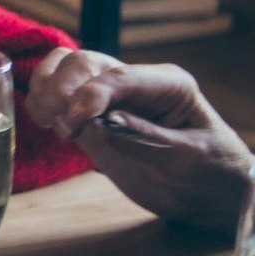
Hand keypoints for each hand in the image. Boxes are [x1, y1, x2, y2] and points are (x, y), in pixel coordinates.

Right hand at [22, 48, 251, 224]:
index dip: (91, 95)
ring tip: (55, 125)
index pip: (119, 77)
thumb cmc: (211, 172)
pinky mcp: (93, 117)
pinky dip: (42, 101)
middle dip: (64, 89)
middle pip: (83, 62)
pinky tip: (48, 124)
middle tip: (66, 129)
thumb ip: (146, 136)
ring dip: (47, 91)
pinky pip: (57, 92)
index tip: (75, 124)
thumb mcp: (188, 157)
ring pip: (64, 69)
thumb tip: (104, 120)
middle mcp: (137, 82)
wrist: (211, 193)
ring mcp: (112, 98)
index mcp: (169, 84)